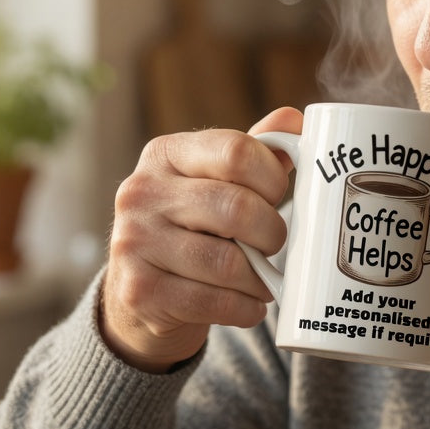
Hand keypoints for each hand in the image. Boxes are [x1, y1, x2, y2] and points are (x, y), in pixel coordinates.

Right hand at [100, 107, 302, 372]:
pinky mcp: (139, 291)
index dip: (273, 177)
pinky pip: (212, 302)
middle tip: (276, 244)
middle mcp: (141, 192)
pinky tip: (249, 304)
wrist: (143, 292)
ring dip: (260, 278)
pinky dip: (245, 308)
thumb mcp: (217, 181)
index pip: (236, 151)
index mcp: (166, 153)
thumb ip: (254, 152)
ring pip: (226, 262)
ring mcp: (134, 242)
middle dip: (272, 232)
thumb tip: (295, 120)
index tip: (281, 196)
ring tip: (265, 279)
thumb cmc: (195, 225)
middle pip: (236, 207)